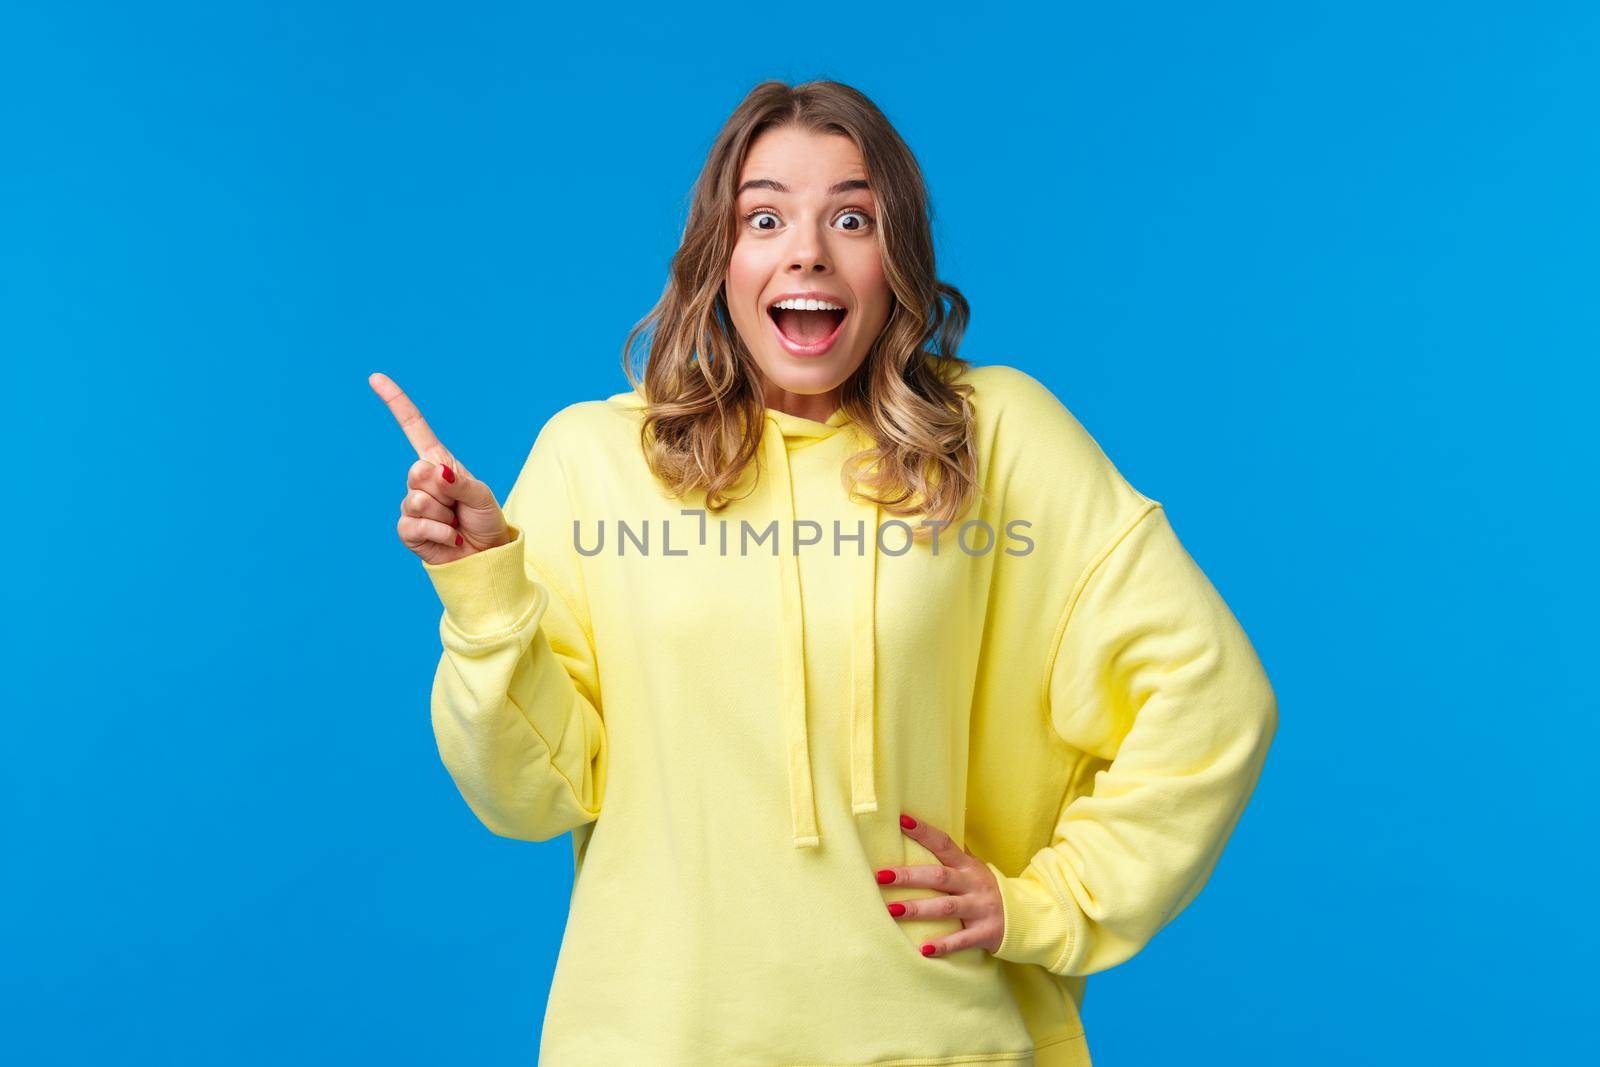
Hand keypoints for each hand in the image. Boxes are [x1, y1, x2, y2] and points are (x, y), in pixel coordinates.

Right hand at [369, 372, 512, 564]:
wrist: (485, 555)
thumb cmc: (485, 520)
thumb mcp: (482, 495)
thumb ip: (460, 483)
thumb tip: (434, 473)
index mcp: (439, 462)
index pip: (414, 428)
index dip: (396, 403)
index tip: (375, 378)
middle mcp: (421, 480)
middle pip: (417, 472)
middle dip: (445, 490)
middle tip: (459, 506)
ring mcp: (412, 504)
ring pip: (418, 499)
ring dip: (445, 514)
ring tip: (455, 522)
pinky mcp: (407, 529)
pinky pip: (416, 524)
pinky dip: (441, 532)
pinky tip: (451, 537)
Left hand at [879, 813, 1004, 957]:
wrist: (1026, 916)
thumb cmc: (987, 889)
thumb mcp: (973, 869)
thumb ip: (951, 857)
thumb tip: (919, 834)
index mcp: (968, 865)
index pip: (944, 843)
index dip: (923, 831)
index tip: (901, 820)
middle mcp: (973, 884)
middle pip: (939, 877)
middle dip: (909, 877)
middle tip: (881, 876)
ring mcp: (980, 908)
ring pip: (946, 907)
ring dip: (918, 909)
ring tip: (891, 910)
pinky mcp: (985, 933)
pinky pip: (962, 939)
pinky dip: (943, 945)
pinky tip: (924, 950)